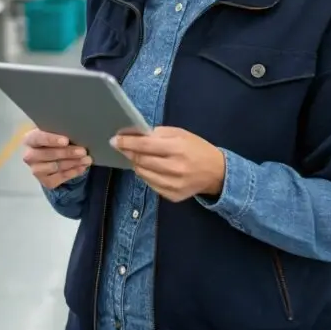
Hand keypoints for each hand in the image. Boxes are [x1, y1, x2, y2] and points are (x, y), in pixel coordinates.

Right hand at [22, 129, 92, 189]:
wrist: (53, 157)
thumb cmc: (55, 140)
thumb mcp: (55, 132)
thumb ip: (60, 131)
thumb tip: (75, 132)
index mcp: (30, 139)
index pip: (38, 138)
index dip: (52, 140)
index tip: (66, 141)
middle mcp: (30, 156)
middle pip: (48, 154)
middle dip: (67, 153)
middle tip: (83, 151)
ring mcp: (36, 170)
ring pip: (56, 166)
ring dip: (73, 163)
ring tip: (87, 159)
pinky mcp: (45, 181)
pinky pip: (60, 177)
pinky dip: (73, 172)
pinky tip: (82, 167)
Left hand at [111, 127, 225, 202]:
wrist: (216, 173)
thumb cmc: (197, 148)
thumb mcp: (180, 133)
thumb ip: (157, 133)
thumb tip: (133, 134)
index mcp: (177, 148)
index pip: (145, 146)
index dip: (127, 143)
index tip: (114, 140)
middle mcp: (175, 168)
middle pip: (141, 161)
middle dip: (128, 152)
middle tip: (121, 146)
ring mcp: (174, 185)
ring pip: (143, 174)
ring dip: (136, 164)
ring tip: (139, 157)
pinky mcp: (173, 196)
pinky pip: (150, 184)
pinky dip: (146, 175)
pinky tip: (151, 168)